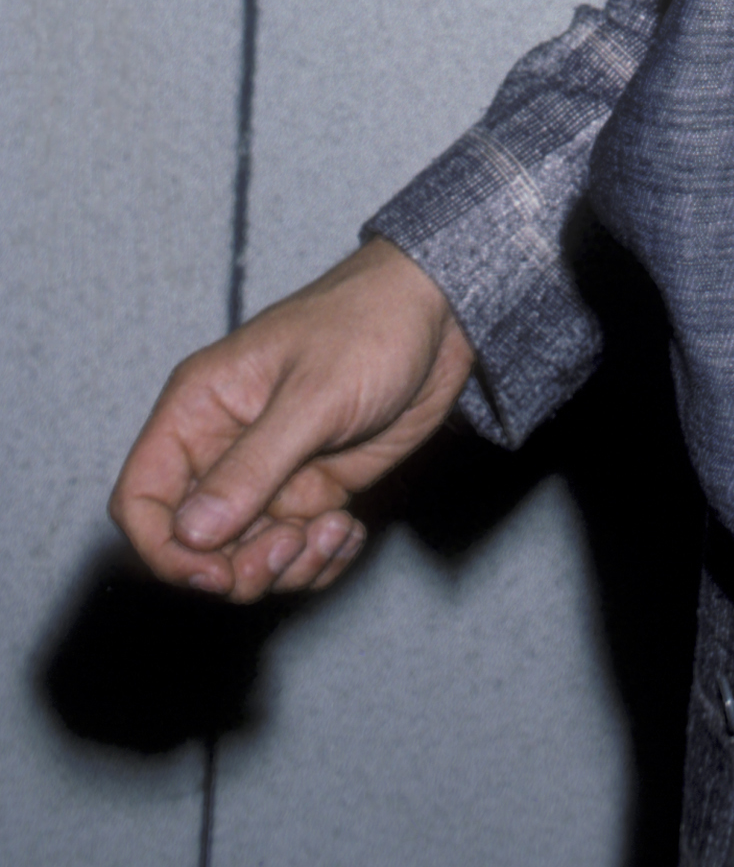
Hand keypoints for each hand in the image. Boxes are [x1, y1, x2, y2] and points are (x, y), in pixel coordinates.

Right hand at [108, 238, 476, 602]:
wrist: (442, 313)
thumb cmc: (372, 325)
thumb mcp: (313, 395)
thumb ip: (251, 465)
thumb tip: (190, 535)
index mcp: (199, 408)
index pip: (140, 498)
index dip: (163, 549)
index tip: (214, 571)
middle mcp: (224, 447)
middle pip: (191, 546)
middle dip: (237, 567)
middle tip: (293, 543)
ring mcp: (270, 474)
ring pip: (244, 560)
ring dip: (287, 567)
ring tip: (335, 528)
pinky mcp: (313, 490)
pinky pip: (294, 555)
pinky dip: (320, 561)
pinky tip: (351, 530)